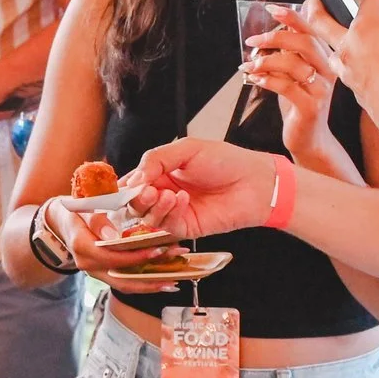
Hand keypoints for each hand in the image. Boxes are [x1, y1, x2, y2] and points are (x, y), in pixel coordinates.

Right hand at [39, 196, 186, 290]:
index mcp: (82, 246)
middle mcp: (88, 265)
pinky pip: (124, 283)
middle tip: (175, 264)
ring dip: (151, 284)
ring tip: (174, 281)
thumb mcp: (83, 206)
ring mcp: (96, 272)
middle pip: (122, 276)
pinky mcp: (104, 275)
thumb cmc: (76, 209)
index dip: (135, 255)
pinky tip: (164, 282)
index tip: (158, 248)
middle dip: (150, 273)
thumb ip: (96, 218)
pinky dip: (144, 284)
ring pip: (125, 285)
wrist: (64, 221)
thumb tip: (111, 235)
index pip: (112, 256)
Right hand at [128, 139, 282, 242]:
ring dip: (153, 207)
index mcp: (160, 173)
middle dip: (136, 198)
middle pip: (134, 204)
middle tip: (149, 190)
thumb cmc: (225, 161)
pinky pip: (166, 227)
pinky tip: (182, 199)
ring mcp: (174, 213)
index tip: (123, 185)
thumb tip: (133, 179)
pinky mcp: (186, 228)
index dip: (124, 186)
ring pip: (146, 218)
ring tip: (168, 194)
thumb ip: (156, 159)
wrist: (254, 181)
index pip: (131, 183)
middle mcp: (163, 194)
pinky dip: (169, 214)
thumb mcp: (187, 149)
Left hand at [244, 6, 348, 167]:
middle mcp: (327, 71)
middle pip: (305, 43)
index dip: (293, 17)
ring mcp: (321, 89)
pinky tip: (255, 80)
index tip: (272, 9)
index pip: (311, 31)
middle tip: (253, 41)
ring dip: (266, 61)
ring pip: (294, 64)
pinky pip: (286, 87)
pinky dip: (267, 80)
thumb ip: (289, 53)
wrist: (309, 138)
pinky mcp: (310, 107)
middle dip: (276, 37)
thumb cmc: (299, 104)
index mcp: (324, 59)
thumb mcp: (293, 74)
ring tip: (248, 66)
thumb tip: (278, 27)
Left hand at [329, 0, 378, 159]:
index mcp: (365, 28)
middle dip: (316, 7)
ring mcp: (350, 73)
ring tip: (347, 34)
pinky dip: (355, 63)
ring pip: (333, 50)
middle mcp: (350, 49)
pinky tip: (372, 64)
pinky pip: (348, 72)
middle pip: (321, 22)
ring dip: (338, 39)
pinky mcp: (357, 93)